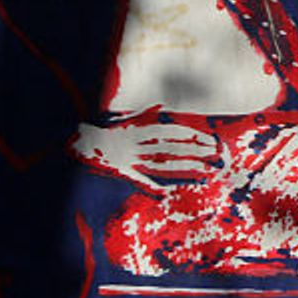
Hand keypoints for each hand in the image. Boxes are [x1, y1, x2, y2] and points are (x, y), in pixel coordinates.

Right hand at [73, 117, 222, 191]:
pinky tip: (170, 192)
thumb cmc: (107, 133)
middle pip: (173, 148)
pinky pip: (141, 181)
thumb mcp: (127, 121)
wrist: (80, 144)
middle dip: (195, 151)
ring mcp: (132, 159)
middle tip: (217, 153)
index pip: (172, 132)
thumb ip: (144, 114)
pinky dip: (153, 187)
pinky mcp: (124, 173)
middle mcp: (139, 144)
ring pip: (164, 164)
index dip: (192, 135)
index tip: (210, 138)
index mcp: (140, 130)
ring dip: (186, 168)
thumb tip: (159, 106)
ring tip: (207, 170)